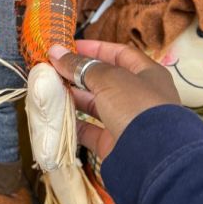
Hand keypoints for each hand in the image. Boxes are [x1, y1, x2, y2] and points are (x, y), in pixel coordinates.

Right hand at [48, 40, 179, 159]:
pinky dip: (73, 123)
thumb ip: (80, 65)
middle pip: (104, 79)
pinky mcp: (113, 142)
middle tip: (53, 68)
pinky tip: (56, 115)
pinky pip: (89, 130)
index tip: (70, 47)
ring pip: (95, 105)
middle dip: (79, 73)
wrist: (152, 156)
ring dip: (74, 97)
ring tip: (50, 89)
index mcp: (147, 74)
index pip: (120, 54)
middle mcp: (138, 96)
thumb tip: (56, 52)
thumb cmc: (137, 106)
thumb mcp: (108, 78)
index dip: (95, 48)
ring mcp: (126, 120)